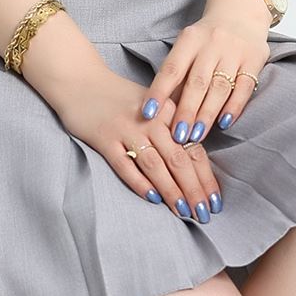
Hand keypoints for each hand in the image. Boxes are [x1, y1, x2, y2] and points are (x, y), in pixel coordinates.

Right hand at [44, 59, 224, 224]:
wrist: (80, 80)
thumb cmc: (121, 99)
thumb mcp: (154, 106)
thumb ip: (173, 130)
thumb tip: (195, 168)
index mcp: (169, 112)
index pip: (194, 150)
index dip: (206, 179)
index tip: (215, 202)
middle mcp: (151, 120)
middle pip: (179, 159)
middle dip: (194, 190)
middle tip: (204, 214)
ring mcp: (127, 129)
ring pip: (155, 164)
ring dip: (171, 190)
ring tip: (184, 211)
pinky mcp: (105, 138)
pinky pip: (125, 165)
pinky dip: (139, 182)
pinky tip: (153, 198)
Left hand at [141, 0, 271, 142]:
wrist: (241, 12)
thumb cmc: (207, 38)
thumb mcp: (188, 46)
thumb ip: (178, 73)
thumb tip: (161, 109)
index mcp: (190, 38)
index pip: (172, 69)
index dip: (159, 92)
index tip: (149, 114)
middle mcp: (213, 43)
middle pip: (197, 82)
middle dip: (186, 111)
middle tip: (177, 136)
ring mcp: (235, 50)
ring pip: (220, 87)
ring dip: (207, 114)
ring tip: (196, 135)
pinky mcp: (255, 59)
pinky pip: (244, 87)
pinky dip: (234, 107)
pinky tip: (224, 123)